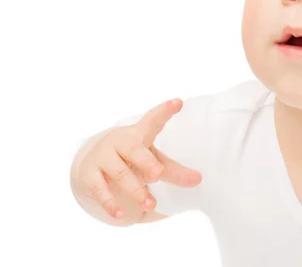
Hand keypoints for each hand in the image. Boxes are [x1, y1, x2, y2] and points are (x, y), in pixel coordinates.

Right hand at [78, 98, 201, 218]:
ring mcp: (103, 156)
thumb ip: (173, 170)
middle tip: (159, 174)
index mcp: (138, 133)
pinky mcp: (89, 174)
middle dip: (147, 163)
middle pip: (135, 150)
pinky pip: (100, 189)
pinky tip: (121, 214)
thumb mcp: (151, 160)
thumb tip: (198, 180)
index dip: (165, 111)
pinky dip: (111, 203)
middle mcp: (119, 141)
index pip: (153, 120)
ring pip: (120, 173)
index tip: (178, 102)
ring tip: (151, 204)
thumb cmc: (130, 158)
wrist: (92, 163)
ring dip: (136, 190)